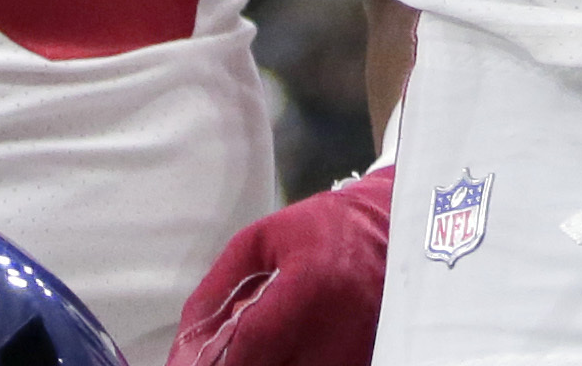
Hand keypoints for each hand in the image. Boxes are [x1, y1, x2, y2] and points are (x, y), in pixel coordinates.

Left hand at [166, 169, 390, 365]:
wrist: (394, 228)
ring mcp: (353, 355)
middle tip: (221, 353)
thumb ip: (218, 289)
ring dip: (264, 363)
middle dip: (236, 363)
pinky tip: (283, 348)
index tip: (193, 362)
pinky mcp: (363, 363)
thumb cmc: (323, 228)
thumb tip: (188, 343)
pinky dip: (292, 363)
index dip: (213, 361)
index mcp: (306, 290)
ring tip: (255, 344)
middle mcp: (334, 332)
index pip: (248, 347)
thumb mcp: (260, 240)